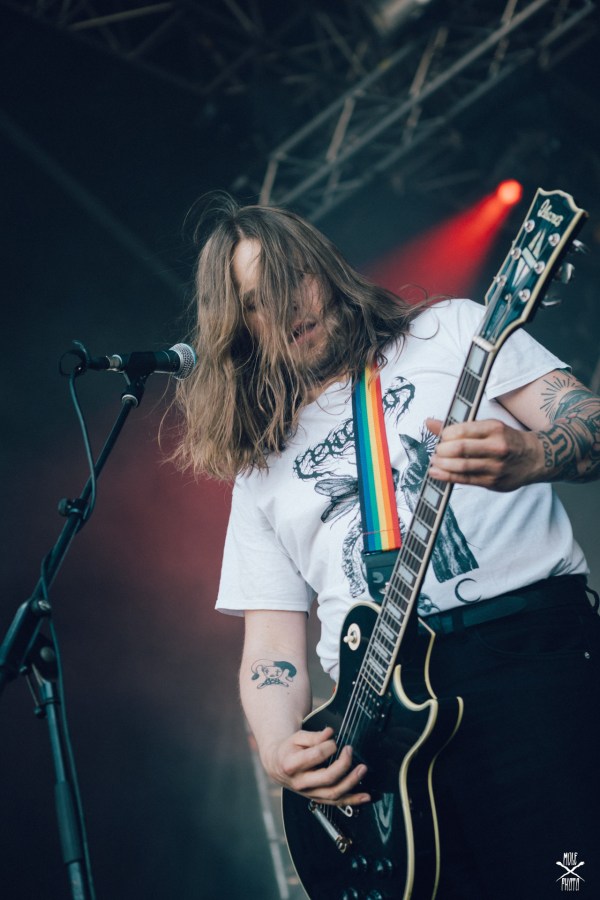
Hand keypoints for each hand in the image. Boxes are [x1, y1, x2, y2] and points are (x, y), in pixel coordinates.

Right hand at [263, 726, 369, 805]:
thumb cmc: (289, 749)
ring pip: (333, 793)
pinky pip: (336, 802)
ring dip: (351, 782)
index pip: (316, 756)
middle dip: (343, 764)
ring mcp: (309, 793)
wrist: (278, 765)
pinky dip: (352, 800)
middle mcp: (300, 782)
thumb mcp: (297, 737)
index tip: (333, 740)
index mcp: (292, 764)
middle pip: (327, 778)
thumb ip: (314, 736)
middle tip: (350, 750)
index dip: (329, 746)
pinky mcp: (317, 798)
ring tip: (362, 769)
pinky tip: (365, 796)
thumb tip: (330, 733)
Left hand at [426, 417, 542, 491]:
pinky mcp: (493, 482)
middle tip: (436, 451)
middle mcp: (497, 447)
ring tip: (434, 462)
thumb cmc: (507, 440)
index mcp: (495, 428)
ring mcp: (496, 466)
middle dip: (442, 450)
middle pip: (460, 449)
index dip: (445, 434)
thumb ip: (459, 427)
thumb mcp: (489, 427)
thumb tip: (429, 423)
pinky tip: (437, 473)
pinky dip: (447, 477)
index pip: (463, 430)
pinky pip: (466, 480)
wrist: (536, 458)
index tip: (441, 437)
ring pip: (462, 466)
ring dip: (442, 465)